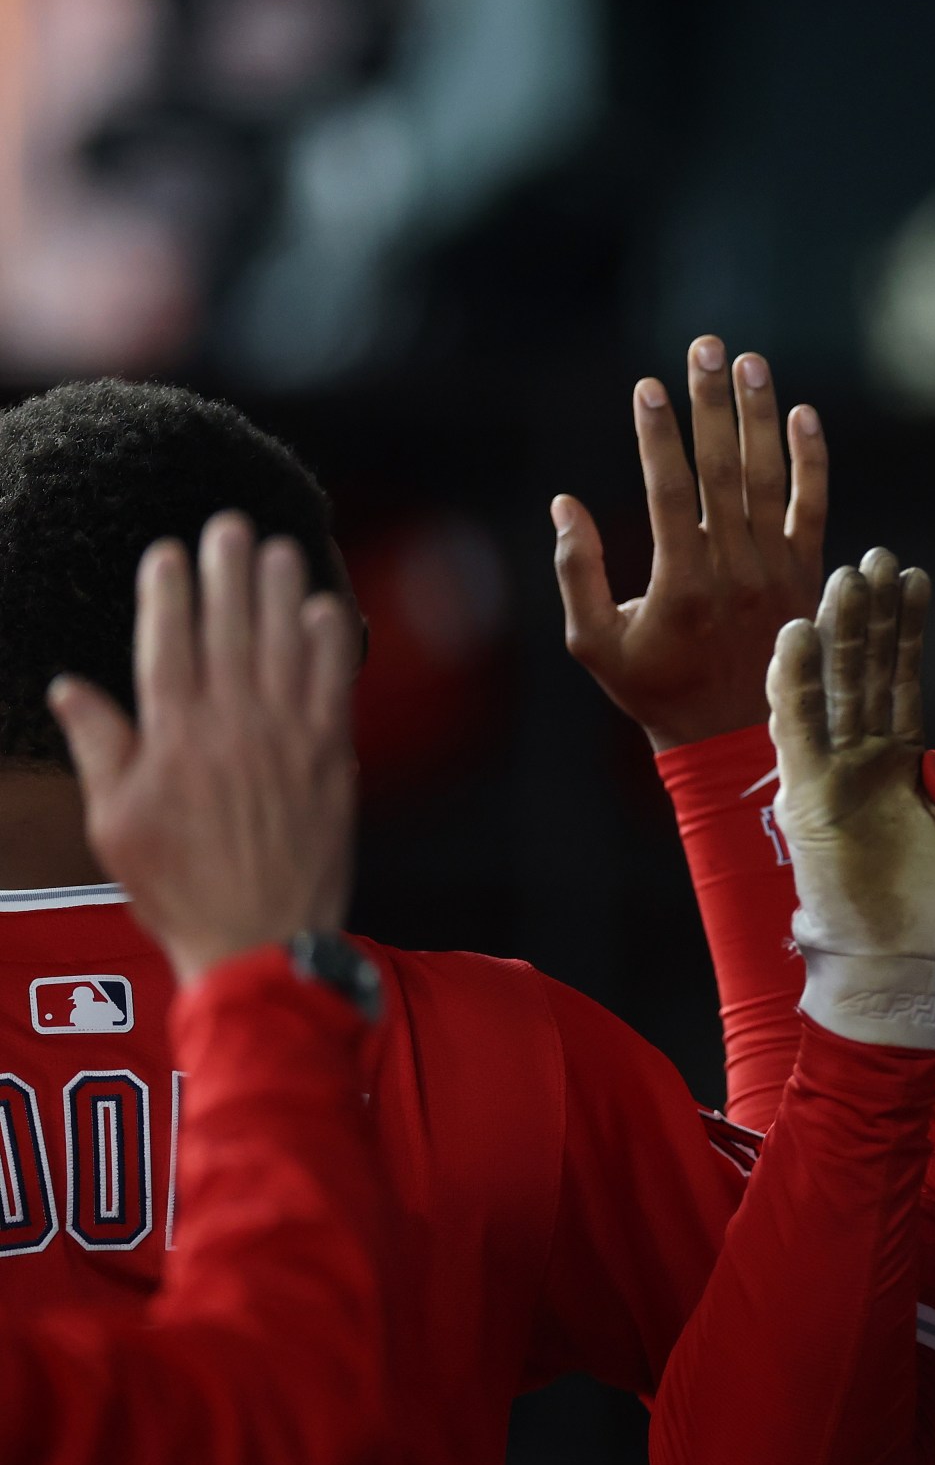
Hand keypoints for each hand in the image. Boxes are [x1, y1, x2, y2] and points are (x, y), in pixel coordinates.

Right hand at [47, 513, 358, 984]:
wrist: (260, 938)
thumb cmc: (181, 887)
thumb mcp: (116, 823)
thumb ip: (101, 747)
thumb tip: (71, 688)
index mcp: (173, 740)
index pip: (167, 645)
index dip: (168, 592)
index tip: (168, 551)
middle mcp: (233, 728)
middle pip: (230, 631)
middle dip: (228, 572)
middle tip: (229, 526)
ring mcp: (289, 740)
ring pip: (284, 648)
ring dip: (282, 593)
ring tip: (278, 548)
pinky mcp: (333, 759)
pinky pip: (333, 687)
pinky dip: (331, 646)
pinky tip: (328, 610)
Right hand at [555, 335, 827, 749]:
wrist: (734, 738)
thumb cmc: (655, 690)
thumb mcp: (596, 644)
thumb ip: (578, 573)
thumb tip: (564, 505)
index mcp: (680, 583)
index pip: (669, 490)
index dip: (658, 435)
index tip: (648, 386)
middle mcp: (734, 569)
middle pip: (722, 469)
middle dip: (711, 402)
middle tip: (705, 346)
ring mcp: (777, 570)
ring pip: (769, 478)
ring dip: (759, 416)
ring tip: (750, 362)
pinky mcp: (808, 575)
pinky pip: (814, 508)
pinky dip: (812, 461)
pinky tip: (803, 415)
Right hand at [770, 549, 934, 1048]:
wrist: (915, 967)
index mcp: (900, 761)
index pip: (900, 677)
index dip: (906, 628)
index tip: (914, 576)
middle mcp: (860, 761)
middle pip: (862, 669)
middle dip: (867, 613)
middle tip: (873, 557)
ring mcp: (830, 777)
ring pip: (830, 688)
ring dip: (834, 633)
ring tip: (842, 578)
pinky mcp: (807, 798)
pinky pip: (798, 729)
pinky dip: (797, 682)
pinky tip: (799, 634)